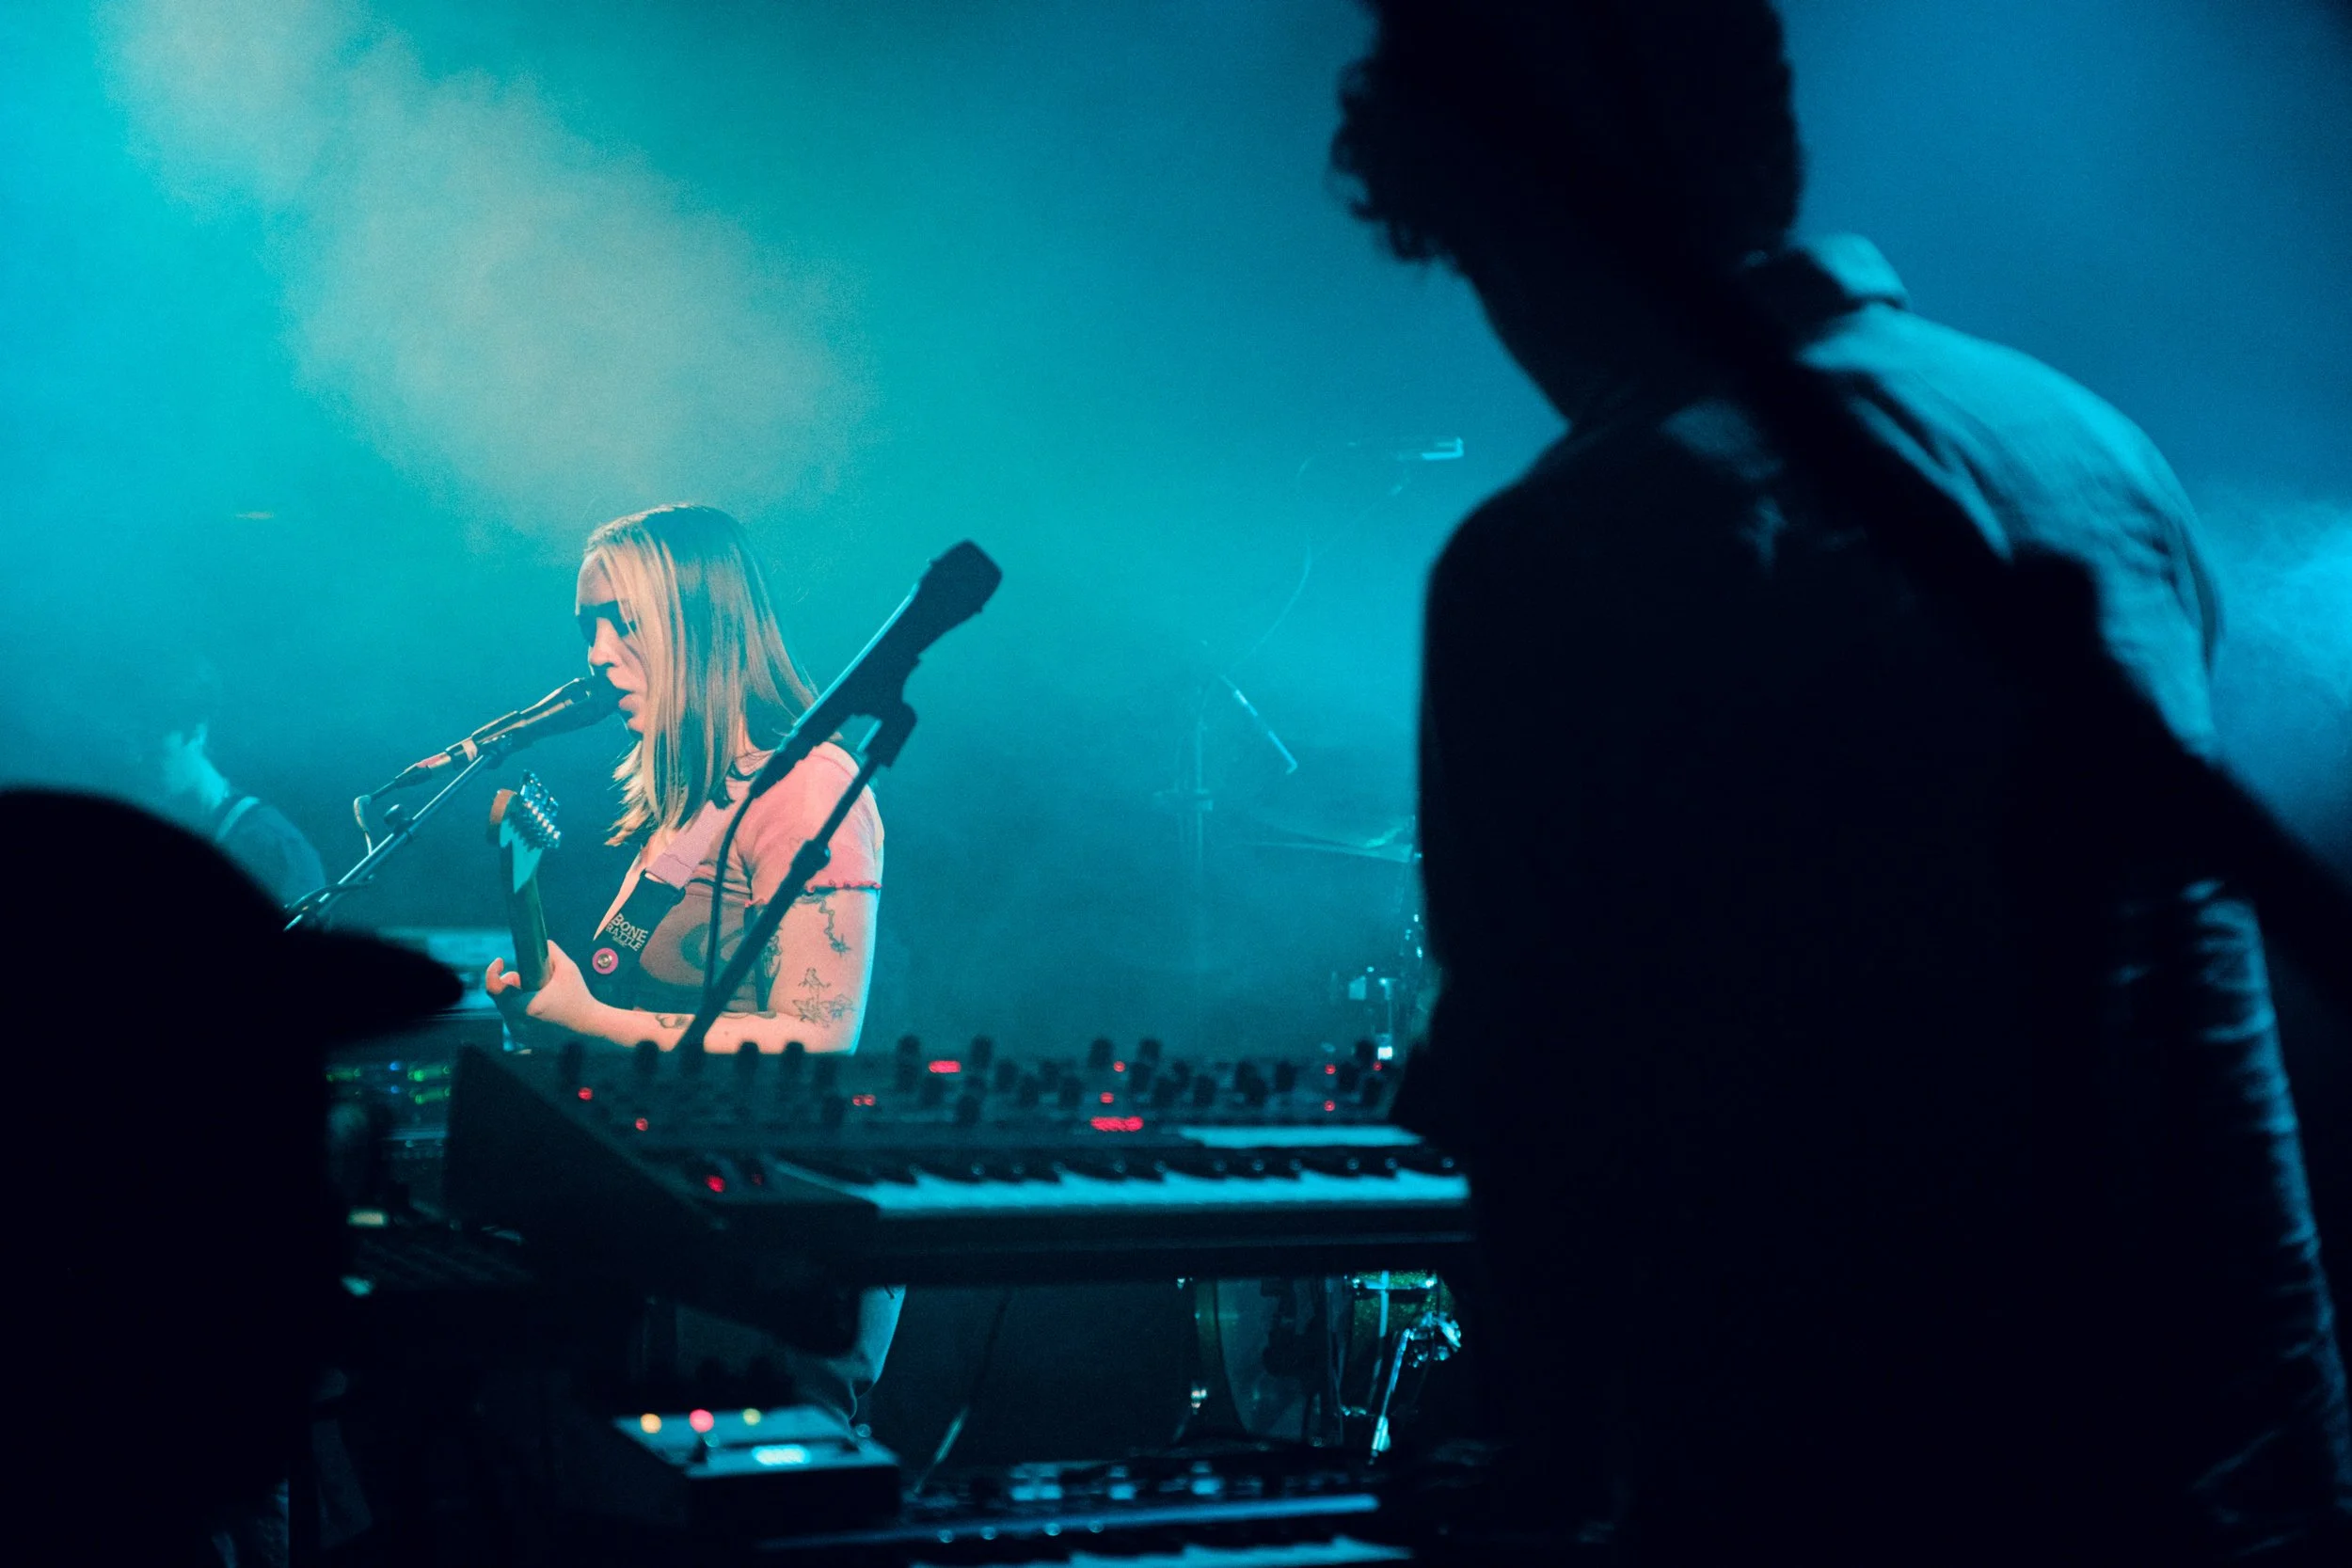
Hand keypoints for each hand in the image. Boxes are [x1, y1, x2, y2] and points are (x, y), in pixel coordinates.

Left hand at [484, 940, 612, 1045]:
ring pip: (505, 1008)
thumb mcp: (569, 969)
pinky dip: (519, 1011)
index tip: (501, 961)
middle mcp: (518, 1022)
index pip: (494, 987)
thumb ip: (552, 952)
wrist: (590, 1026)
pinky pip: (512, 1020)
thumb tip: (542, 942)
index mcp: (525, 1005)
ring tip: (534, 991)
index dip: (492, 971)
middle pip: (500, 996)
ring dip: (513, 997)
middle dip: (509, 982)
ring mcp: (520, 1032)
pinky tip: (534, 1005)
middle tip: (525, 977)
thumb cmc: (579, 997)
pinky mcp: (523, 1038)